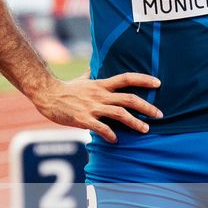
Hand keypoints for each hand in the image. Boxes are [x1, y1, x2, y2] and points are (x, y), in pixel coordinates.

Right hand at [32, 71, 161, 141]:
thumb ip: (90, 74)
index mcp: (101, 84)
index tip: (158, 83)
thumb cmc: (65, 89)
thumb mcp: (81, 79)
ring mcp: (92, 107)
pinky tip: (115, 140)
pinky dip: (110, 135)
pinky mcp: (83, 119)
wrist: (47, 95)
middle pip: (129, 98)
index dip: (143, 79)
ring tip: (145, 129)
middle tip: (160, 114)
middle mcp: (100, 94)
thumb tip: (93, 67)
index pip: (127, 78)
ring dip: (135, 122)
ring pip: (119, 113)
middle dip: (147, 107)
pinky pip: (101, 128)